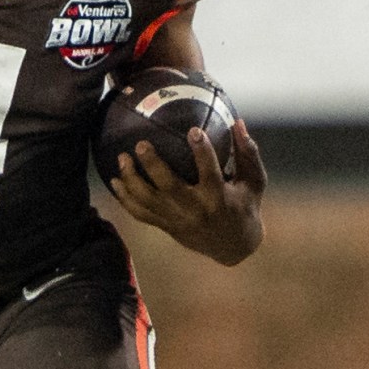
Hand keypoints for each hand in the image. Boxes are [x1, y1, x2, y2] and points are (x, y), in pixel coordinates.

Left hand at [109, 117, 266, 266]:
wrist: (233, 247)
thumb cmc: (246, 205)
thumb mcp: (255, 182)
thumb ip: (248, 153)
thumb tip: (237, 121)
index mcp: (219, 198)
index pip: (210, 173)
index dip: (202, 152)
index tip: (193, 130)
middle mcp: (196, 210)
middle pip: (169, 187)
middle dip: (153, 165)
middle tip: (141, 144)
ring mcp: (178, 220)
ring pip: (149, 201)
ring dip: (132, 180)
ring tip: (121, 157)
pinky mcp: (166, 226)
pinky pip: (141, 213)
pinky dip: (125, 198)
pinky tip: (114, 180)